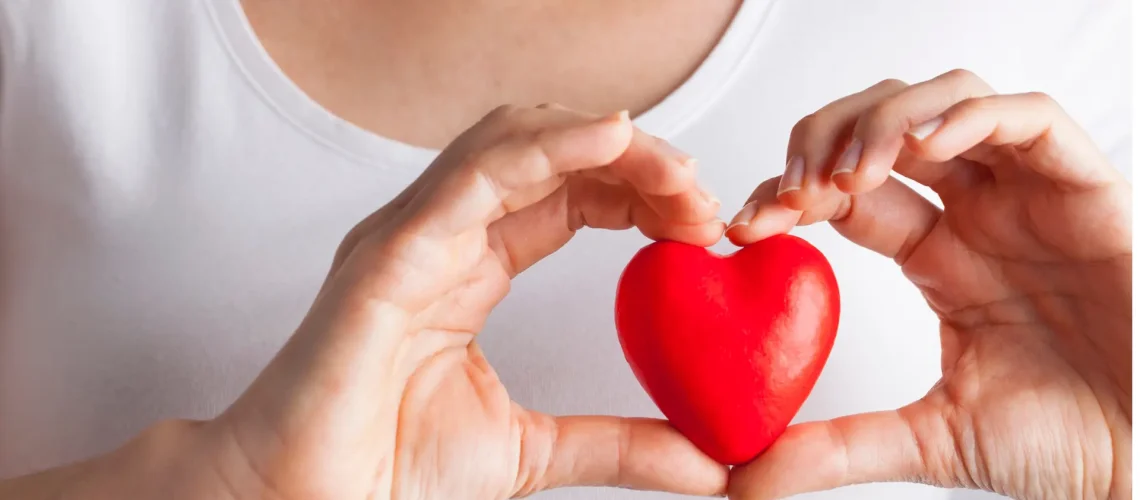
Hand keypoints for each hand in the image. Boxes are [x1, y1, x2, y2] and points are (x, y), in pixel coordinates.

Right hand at [200, 105, 727, 498]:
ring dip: (604, 143)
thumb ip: (620, 444)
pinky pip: (473, 175)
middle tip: (701, 194)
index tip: (702, 222)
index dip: (639, 191)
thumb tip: (708, 464)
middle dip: (634, 159)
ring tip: (673, 170)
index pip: (567, 194)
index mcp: (470, 266)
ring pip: (513, 142)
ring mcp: (412, 235)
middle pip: (549, 154)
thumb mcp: (534, 450)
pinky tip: (611, 141)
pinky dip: (546, 147)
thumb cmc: (388, 470)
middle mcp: (442, 235)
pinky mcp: (390, 254)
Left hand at [724, 70, 1130, 499]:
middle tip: (792, 191)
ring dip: (885, 122)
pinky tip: (925, 147)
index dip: (788, 194)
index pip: (843, 193)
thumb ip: (837, 447)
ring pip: (946, 104)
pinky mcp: (1084, 190)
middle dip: (824, 143)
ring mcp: (1027, 197)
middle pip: (882, 128)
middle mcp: (976, 214)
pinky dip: (970, 116)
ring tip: (849, 172)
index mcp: (937, 256)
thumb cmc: (1067, 441)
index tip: (745, 227)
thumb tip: (743, 479)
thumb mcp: (930, 440)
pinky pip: (1030, 118)